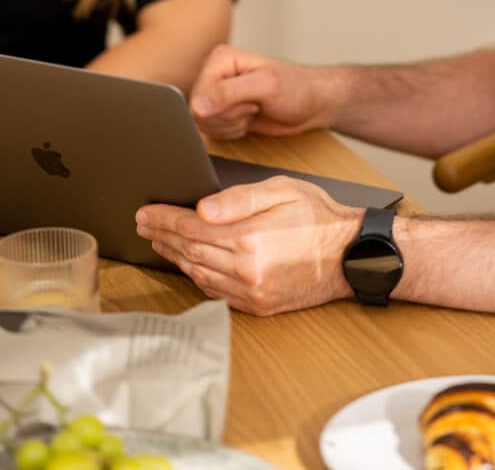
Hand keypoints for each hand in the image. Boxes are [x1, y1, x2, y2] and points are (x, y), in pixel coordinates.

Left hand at [135, 177, 362, 313]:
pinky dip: (196, 276)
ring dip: (175, 256)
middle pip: (190, 251)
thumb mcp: (283, 190)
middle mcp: (246, 269)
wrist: (350, 255)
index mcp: (249, 238)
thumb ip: (240, 198)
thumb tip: (201, 208)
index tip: (146, 212)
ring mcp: (250, 292)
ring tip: (160, 241)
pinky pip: (215, 291)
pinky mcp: (257, 305)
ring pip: (198, 273)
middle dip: (163, 235)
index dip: (164, 219)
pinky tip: (189, 264)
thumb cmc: (318, 217)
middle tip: (144, 224)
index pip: (191, 227)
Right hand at [189, 44, 329, 138]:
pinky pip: (213, 132)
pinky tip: (249, 120)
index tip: (249, 99)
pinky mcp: (221, 111)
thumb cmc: (296, 88)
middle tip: (254, 105)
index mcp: (220, 59)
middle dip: (229, 117)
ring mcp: (217, 94)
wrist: (310, 104)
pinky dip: (233, 132)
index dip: (222, 107)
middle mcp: (214, 74)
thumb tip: (197, 106)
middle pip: (199, 112)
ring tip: (253, 110)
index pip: (197, 96)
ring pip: (205, 124)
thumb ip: (229, 92)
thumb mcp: (266, 86)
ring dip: (232, 125)